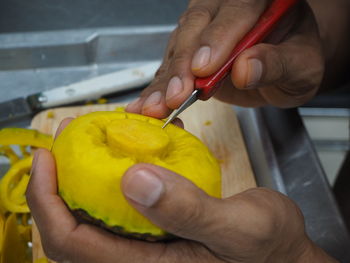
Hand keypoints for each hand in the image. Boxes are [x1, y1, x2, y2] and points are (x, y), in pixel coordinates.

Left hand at [26, 121, 335, 262]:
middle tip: (62, 142)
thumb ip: (188, 209)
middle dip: (56, 185)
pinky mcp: (156, 232)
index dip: (48, 201)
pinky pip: (119, 207)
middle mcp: (139, 262)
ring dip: (80, 178)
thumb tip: (133, 180)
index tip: (47, 158)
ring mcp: (145, 248)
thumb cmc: (267, 248)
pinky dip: (110, 178)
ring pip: (91, 217)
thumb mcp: (238, 227)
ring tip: (87, 140)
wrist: (282, 251)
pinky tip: (125, 152)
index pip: (73, 244)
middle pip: (72, 231)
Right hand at [126, 0, 323, 117]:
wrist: (283, 67)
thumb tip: (245, 70)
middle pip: (198, 25)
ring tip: (157, 106)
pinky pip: (171, 66)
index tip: (205, 68)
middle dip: (185, 62)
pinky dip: (159, 88)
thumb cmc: (295, 61)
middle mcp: (227, 7)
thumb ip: (277, 64)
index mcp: (262, 0)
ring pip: (179, 44)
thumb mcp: (301, 66)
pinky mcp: (190, 51)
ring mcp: (205, 27)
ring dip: (166, 79)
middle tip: (178, 93)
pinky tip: (146, 103)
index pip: (239, 8)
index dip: (219, 37)